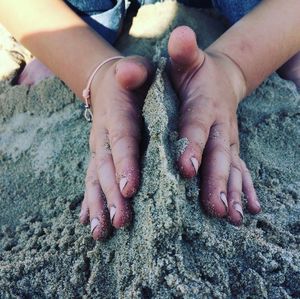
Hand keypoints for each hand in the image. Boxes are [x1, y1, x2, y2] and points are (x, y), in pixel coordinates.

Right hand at [79, 56, 151, 239]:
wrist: (111, 84)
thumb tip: (128, 74)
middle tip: (121, 221)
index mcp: (117, 114)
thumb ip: (134, 70)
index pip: (121, 140)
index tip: (130, 188)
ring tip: (101, 232)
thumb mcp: (138, 68)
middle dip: (112, 195)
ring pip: (97, 180)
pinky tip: (91, 223)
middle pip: (107, 167)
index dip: (124, 163)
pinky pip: (93, 181)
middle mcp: (104, 135)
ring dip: (99, 206)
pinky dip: (91, 202)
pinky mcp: (100, 158)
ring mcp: (99, 149)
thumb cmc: (133, 79)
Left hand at [168, 26, 260, 224]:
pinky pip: (239, 171)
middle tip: (215, 208)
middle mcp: (220, 127)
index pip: (197, 127)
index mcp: (204, 106)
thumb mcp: (186, 60)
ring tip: (233, 217)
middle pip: (219, 156)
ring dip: (232, 193)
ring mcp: (228, 141)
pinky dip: (245, 190)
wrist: (218, 80)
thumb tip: (180, 34)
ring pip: (231, 169)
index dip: (192, 146)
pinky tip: (251, 209)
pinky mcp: (230, 149)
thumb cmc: (194, 73)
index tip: (186, 169)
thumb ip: (182, 52)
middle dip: (216, 182)